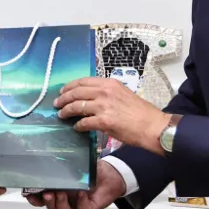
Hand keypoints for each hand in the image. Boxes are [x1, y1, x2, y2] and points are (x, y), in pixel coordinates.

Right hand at [25, 160, 126, 208]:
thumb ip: (61, 164)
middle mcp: (64, 200)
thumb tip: (48, 157)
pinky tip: (80, 193)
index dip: (33, 198)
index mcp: (57, 190)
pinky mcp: (87, 208)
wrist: (110, 174)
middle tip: (47, 193)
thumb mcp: (73, 164)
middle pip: (50, 206)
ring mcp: (75, 206)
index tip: (27, 193)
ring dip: (60, 203)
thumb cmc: (90, 170)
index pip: (40, 198)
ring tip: (61, 193)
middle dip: (46, 201)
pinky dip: (79, 201)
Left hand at [54, 78, 169, 154]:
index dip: (70, 86)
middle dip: (63, 98)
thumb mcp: (123, 94)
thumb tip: (92, 98)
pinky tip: (77, 127)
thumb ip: (107, 93)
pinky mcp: (104, 121)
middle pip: (76, 92)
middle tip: (57, 104)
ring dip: (66, 111)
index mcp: (110, 83)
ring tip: (62, 115)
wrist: (152, 126)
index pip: (83, 81)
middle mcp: (105, 92)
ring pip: (77, 106)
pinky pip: (84, 122)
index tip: (63, 91)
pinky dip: (78, 125)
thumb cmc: (141, 112)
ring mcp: (104, 106)